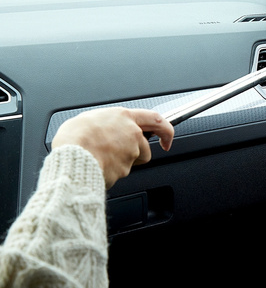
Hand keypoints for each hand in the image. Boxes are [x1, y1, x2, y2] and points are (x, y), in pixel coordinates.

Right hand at [51, 107, 173, 188]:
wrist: (71, 157)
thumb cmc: (75, 137)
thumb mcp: (87, 118)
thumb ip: (104, 122)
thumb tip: (102, 127)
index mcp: (124, 117)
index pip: (156, 119)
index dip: (165, 130)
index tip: (167, 139)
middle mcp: (132, 134)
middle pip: (145, 147)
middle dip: (136, 153)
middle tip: (117, 154)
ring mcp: (130, 153)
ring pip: (133, 162)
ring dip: (122, 163)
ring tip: (101, 160)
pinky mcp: (124, 171)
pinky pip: (119, 174)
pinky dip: (111, 174)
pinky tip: (97, 168)